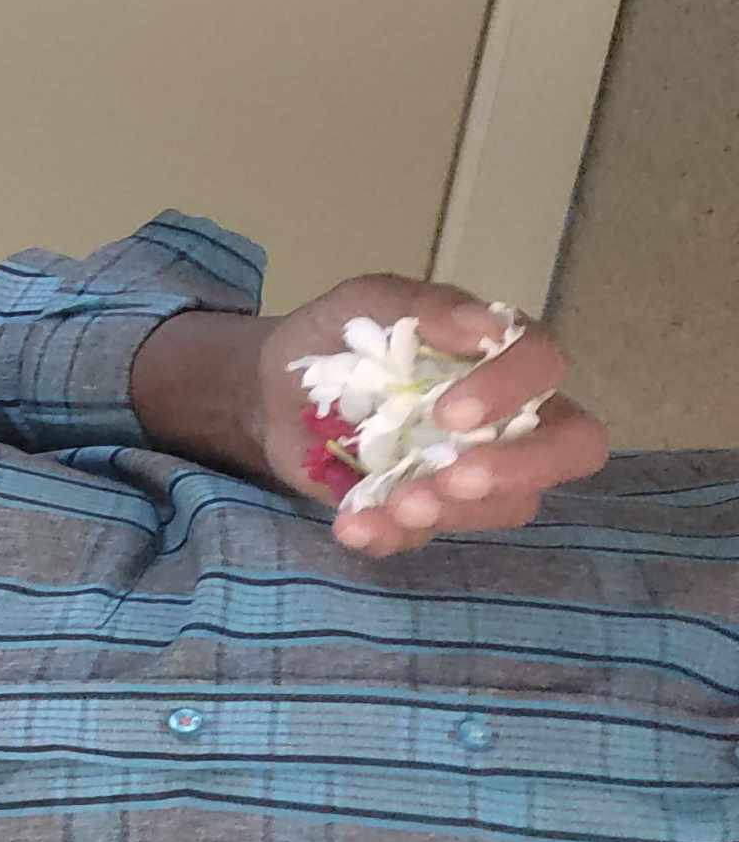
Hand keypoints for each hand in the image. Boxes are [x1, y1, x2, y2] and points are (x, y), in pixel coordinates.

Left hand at [254, 278, 610, 557]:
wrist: (271, 389)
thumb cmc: (337, 338)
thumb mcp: (365, 304)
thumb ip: (424, 306)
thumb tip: (483, 324)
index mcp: (503, 357)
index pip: (545, 369)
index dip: (512, 391)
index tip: (451, 412)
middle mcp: (509, 418)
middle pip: (570, 448)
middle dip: (519, 468)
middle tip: (454, 478)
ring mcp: (473, 470)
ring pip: (508, 504)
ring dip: (454, 511)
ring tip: (395, 505)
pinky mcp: (426, 510)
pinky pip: (427, 536)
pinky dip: (391, 535)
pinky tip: (353, 526)